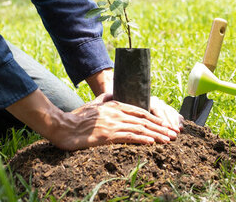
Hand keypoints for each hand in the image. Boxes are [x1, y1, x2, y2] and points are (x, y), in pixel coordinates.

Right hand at [50, 93, 178, 150]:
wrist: (61, 126)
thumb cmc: (76, 117)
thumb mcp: (93, 104)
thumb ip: (105, 98)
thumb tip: (112, 92)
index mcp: (114, 105)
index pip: (140, 111)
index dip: (155, 118)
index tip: (166, 124)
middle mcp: (116, 112)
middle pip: (144, 119)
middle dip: (161, 127)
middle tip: (174, 134)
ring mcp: (112, 123)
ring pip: (140, 128)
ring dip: (156, 134)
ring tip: (168, 139)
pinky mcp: (107, 135)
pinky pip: (128, 136)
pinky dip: (141, 139)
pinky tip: (151, 142)